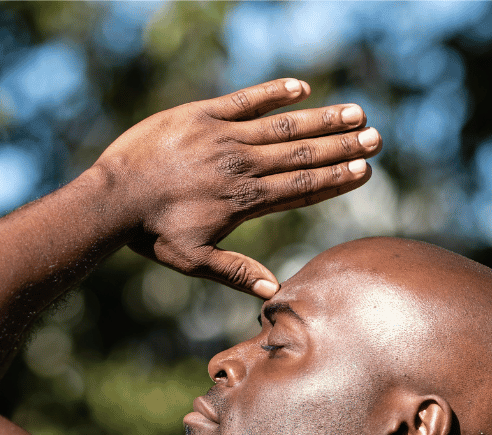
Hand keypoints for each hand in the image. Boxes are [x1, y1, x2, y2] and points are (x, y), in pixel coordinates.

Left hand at [93, 78, 381, 297]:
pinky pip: (246, 100)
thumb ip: (237, 271)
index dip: (337, 179)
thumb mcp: (196, 261)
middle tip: (377, 137)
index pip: (302, 187)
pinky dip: (274, 92)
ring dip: (322, 119)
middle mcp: (242, 166)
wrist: (113, 197)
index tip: (365, 171)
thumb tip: (274, 289)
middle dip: (343, 147)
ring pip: (283, 126)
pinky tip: (302, 87)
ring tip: (355, 113)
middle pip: (303, 154)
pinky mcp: (202, 115)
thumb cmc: (153, 235)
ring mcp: (223, 136)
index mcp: (246, 201)